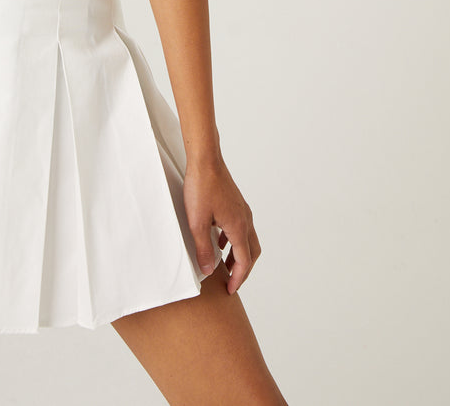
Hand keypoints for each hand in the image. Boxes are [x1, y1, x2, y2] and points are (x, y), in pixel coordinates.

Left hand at [183, 154, 260, 295]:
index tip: (230, 290)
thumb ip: (203, 248)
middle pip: (252, 251)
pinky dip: (234, 240)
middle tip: (232, 282)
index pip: (244, 261)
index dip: (238, 279)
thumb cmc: (201, 188)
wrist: (206, 159)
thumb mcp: (197, 223)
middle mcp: (245, 219)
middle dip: (244, 269)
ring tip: (225, 265)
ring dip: (239, 255)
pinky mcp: (235, 203)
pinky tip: (219, 240)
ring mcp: (242, 209)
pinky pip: (241, 227)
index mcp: (238, 226)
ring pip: (248, 239)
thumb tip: (208, 270)